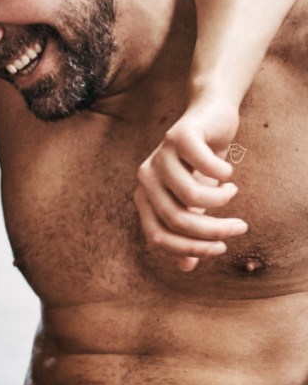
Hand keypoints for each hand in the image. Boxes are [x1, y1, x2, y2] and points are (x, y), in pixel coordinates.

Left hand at [134, 94, 247, 270]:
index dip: (190, 248)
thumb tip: (187, 266)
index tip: (221, 249)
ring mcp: (159, 155)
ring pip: (191, 196)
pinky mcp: (179, 136)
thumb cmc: (200, 164)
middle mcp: (145, 178)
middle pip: (177, 219)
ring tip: (231, 192)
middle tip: (240, 227)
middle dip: (214, 230)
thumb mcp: (195, 202)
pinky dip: (223, 174)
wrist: (210, 118)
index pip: (158, 236)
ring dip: (221, 201)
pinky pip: (204, 166)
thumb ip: (189, 231)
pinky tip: (227, 172)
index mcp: (144, 197)